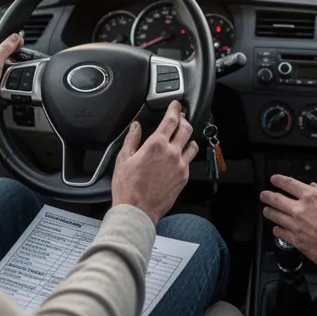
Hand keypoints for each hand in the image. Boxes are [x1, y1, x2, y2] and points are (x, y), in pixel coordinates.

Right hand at [112, 101, 199, 224]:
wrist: (137, 210)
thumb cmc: (128, 187)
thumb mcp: (124, 159)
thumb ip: (132, 139)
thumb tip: (136, 126)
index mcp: (156, 145)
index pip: (171, 120)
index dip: (175, 108)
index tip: (175, 105)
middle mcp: (172, 153)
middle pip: (186, 128)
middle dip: (184, 119)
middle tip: (180, 117)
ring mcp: (180, 166)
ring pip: (192, 144)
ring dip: (188, 138)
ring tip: (182, 137)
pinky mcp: (184, 178)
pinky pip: (189, 161)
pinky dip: (185, 155)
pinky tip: (179, 156)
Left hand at [260, 175, 316, 271]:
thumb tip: (315, 187)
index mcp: (312, 197)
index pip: (290, 184)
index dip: (279, 180)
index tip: (274, 179)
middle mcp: (301, 210)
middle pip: (277, 200)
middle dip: (268, 196)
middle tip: (264, 195)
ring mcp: (296, 226)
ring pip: (275, 216)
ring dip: (269, 212)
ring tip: (266, 210)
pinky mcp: (297, 241)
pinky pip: (281, 234)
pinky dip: (277, 231)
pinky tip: (276, 230)